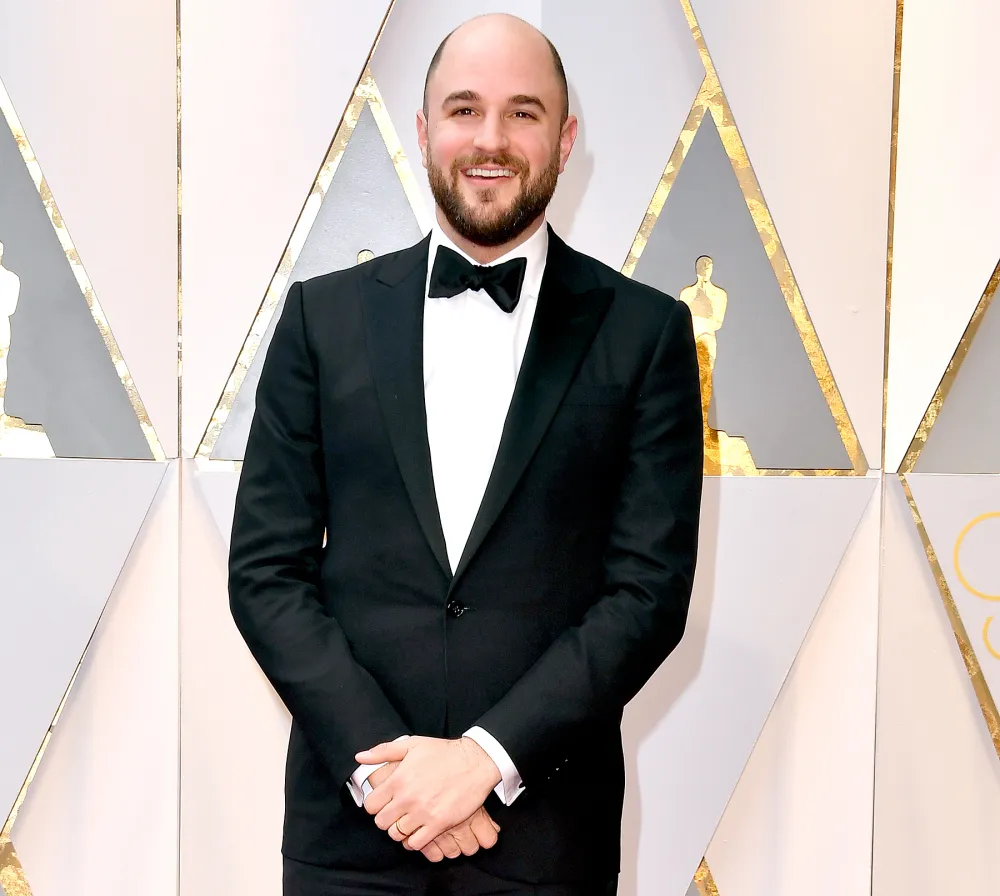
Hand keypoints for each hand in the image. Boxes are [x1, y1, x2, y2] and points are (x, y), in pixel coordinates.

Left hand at [356, 736, 501, 850]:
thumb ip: (383, 751)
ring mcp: (423, 813)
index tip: (384, 802)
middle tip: (396, 812)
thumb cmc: (444, 752)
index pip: (370, 805)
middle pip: (381, 822)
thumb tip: (360, 757)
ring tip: (408, 821)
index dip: (375, 805)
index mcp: (398, 779)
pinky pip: (416, 843)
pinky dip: (414, 840)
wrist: (474, 762)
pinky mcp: (439, 824)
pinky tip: (419, 830)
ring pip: (397, 834)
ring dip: (400, 830)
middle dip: (386, 818)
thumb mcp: (412, 744)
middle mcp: (407, 798)